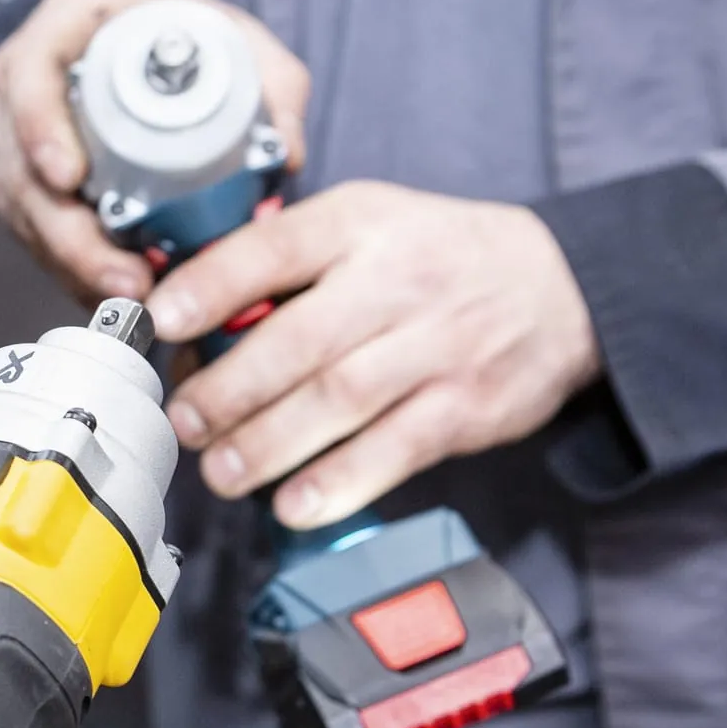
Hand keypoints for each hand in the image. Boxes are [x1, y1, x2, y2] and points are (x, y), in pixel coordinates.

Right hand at [0, 0, 310, 302]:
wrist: (149, 51)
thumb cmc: (187, 35)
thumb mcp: (240, 39)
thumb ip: (275, 86)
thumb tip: (289, 155)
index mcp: (69, 22)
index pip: (29, 73)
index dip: (40, 129)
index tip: (69, 179)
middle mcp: (26, 78)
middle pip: (21, 165)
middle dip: (69, 237)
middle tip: (124, 279)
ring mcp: (14, 133)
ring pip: (22, 211)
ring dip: (73, 265)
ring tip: (130, 298)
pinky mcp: (17, 180)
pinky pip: (32, 232)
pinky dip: (71, 268)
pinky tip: (112, 293)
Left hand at [147, 182, 599, 527]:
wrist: (563, 287)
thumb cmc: (437, 259)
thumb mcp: (368, 224)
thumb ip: (288, 261)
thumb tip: (190, 316)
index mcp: (361, 224)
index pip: (276, 248)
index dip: (213, 284)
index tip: (163, 319)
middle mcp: (398, 281)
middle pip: (300, 340)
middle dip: (230, 389)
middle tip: (185, 420)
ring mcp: (437, 347)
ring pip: (340, 400)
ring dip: (269, 444)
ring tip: (220, 471)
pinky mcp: (466, 407)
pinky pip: (394, 451)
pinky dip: (340, 483)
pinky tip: (294, 504)